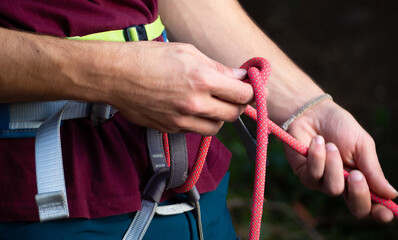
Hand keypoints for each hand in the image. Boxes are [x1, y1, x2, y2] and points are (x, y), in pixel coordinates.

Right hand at [99, 41, 253, 134]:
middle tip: (233, 95)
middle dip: (238, 105)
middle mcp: (194, 103)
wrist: (115, 75)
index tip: (250, 88)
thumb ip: (216, 68)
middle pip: (233, 114)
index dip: (251, 91)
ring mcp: (181, 120)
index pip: (242, 94)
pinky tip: (191, 109)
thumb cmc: (147, 57)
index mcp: (202, 79)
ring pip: (216, 128)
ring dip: (219, 117)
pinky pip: (195, 131)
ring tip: (211, 104)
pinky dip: (200, 122)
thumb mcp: (186, 52)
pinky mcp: (170, 129)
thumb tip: (238, 77)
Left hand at [283, 99, 397, 221]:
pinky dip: (317, 157)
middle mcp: (343, 185)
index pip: (373, 204)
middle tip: (357, 174)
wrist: (312, 112)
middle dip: (359, 193)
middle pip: (356, 209)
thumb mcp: (362, 145)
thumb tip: (392, 195)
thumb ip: (373, 170)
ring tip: (331, 145)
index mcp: (361, 179)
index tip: (386, 213)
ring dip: (334, 165)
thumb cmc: (339, 127)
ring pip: (334, 189)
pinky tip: (317, 142)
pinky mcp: (304, 174)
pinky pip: (314, 176)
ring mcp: (322, 182)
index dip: (380, 213)